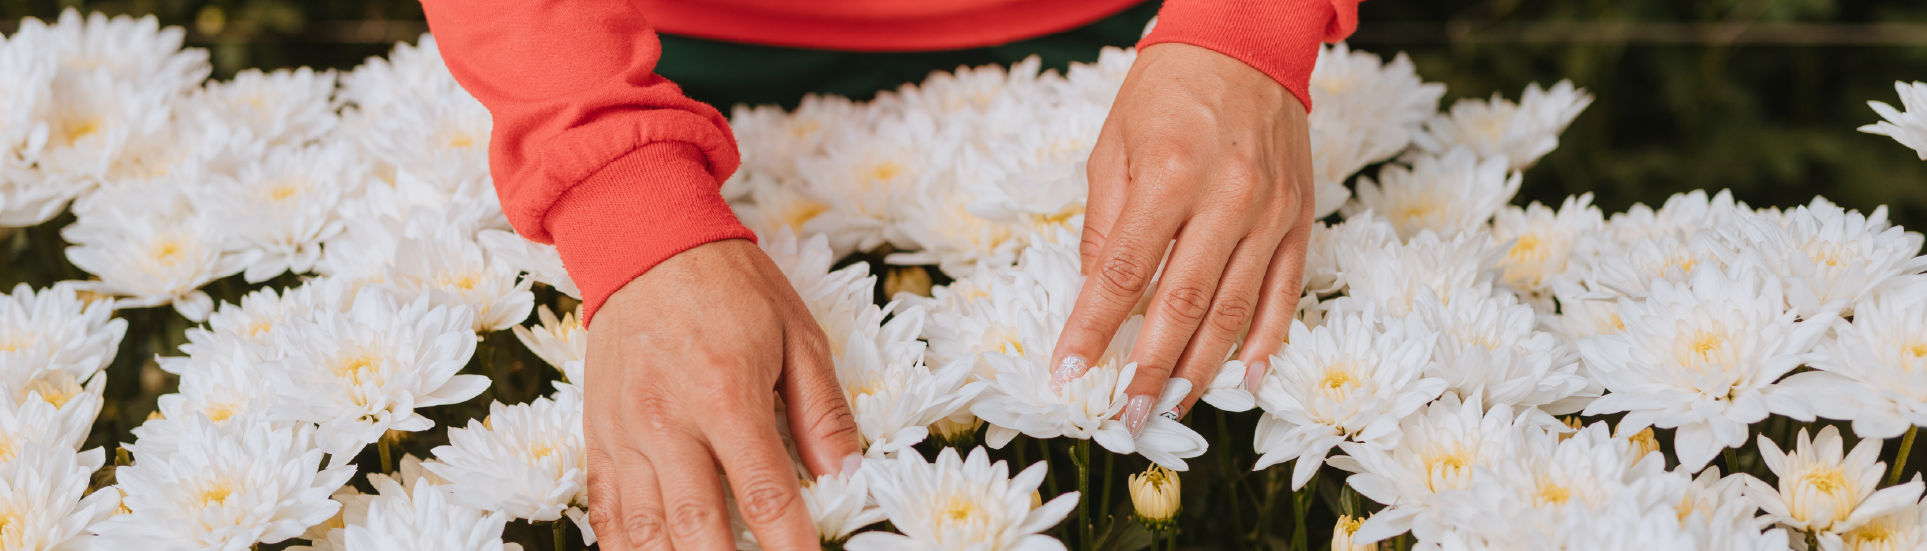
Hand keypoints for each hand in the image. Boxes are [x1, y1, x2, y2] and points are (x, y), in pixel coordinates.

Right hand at [583, 239, 861, 550]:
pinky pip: (606, 510)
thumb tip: (847, 474)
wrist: (645, 241)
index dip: (789, 544)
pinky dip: (627, 548)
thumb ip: (823, 411)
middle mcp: (668, 421)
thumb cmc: (728, 285)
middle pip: (698, 526)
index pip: (765, 494)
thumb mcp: (797, 334)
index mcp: (726, 394)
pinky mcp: (599, 435)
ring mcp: (626, 432)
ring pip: (646, 530)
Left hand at [1051, 43, 1315, 432]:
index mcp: (1167, 174)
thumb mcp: (1113, 147)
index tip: (1070, 371)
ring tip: (1172, 407)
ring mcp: (1269, 213)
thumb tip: (1096, 295)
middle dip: (1149, 369)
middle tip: (1126, 416)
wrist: (1246, 45)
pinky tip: (1247, 380)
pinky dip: (1268, 343)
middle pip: (1182, 304)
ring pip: (1235, 310)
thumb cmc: (1167, 92)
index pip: (1124, 271)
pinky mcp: (1300, 220)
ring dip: (1202, 368)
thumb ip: (1106, 225)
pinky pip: (1286, 294)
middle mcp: (1225, 198)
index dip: (1094, 328)